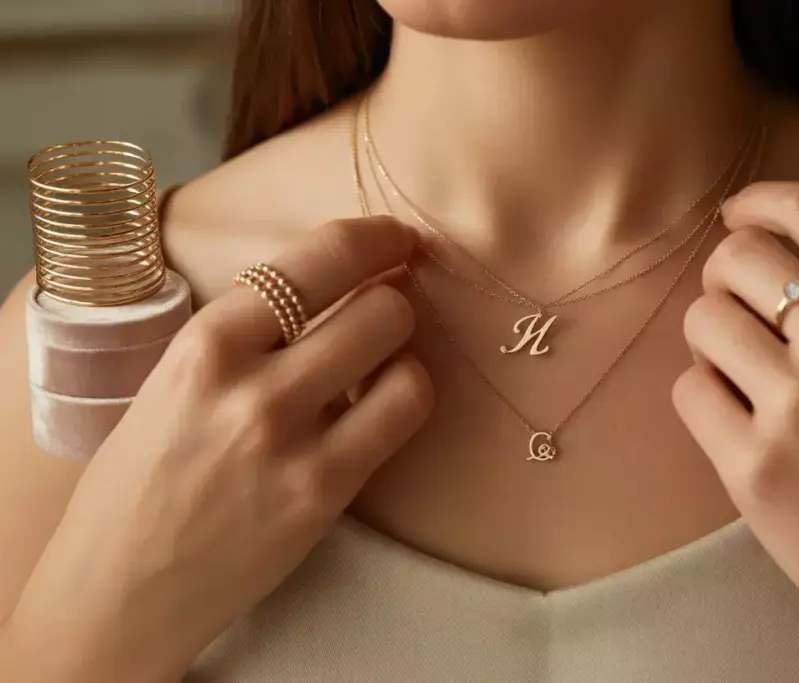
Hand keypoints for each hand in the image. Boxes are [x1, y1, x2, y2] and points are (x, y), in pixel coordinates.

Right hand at [8, 217, 433, 682]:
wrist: (119, 589)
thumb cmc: (140, 480)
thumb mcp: (171, 382)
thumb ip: (243, 334)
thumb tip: (323, 287)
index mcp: (205, 343)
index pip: (315, 259)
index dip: (372, 238)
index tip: (394, 238)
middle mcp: (252, 385)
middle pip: (377, 304)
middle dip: (394, 298)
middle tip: (388, 308)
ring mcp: (292, 442)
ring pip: (400, 354)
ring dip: (403, 351)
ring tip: (380, 366)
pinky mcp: (324, 493)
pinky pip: (404, 414)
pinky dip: (405, 398)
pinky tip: (379, 409)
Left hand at [671, 182, 798, 681]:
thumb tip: (758, 254)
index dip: (758, 202)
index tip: (735, 214)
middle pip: (738, 259)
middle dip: (723, 281)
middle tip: (738, 317)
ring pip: (701, 320)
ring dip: (709, 343)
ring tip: (742, 378)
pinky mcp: (752, 463)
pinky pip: (687, 390)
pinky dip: (702, 401)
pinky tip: (737, 424)